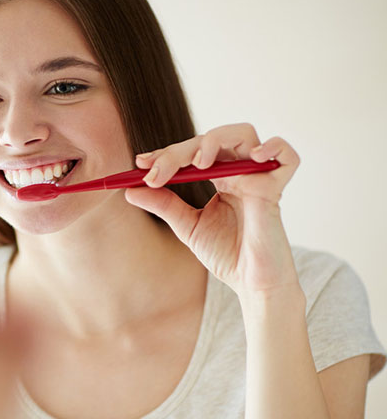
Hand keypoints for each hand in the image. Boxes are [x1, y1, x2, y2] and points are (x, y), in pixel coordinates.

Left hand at [124, 123, 300, 297]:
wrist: (251, 283)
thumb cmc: (226, 254)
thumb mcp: (187, 226)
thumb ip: (163, 205)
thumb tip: (130, 190)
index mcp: (219, 177)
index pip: (191, 152)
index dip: (166, 153)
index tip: (140, 163)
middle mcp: (238, 172)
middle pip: (210, 139)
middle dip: (178, 152)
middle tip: (155, 171)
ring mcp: (258, 178)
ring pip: (243, 134)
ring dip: (215, 140)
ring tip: (198, 163)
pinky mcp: (276, 190)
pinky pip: (287, 156)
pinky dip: (273, 148)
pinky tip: (253, 157)